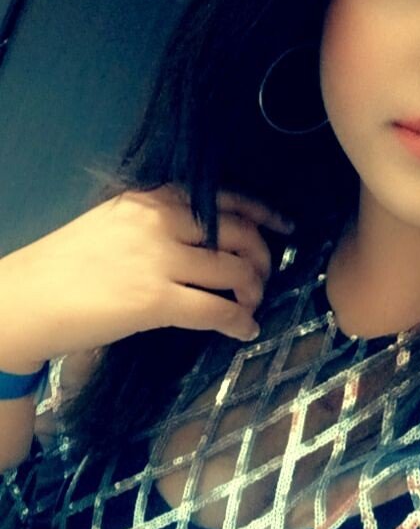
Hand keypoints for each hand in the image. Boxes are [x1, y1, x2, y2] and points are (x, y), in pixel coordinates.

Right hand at [0, 185, 293, 370]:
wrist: (26, 299)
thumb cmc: (65, 267)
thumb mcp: (112, 223)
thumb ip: (154, 223)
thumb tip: (202, 241)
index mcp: (150, 198)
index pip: (223, 197)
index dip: (262, 212)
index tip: (283, 226)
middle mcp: (160, 221)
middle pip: (240, 233)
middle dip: (263, 258)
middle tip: (264, 279)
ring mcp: (160, 259)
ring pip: (236, 271)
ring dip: (254, 292)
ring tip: (250, 306)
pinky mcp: (156, 300)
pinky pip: (218, 310)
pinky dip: (240, 321)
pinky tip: (244, 331)